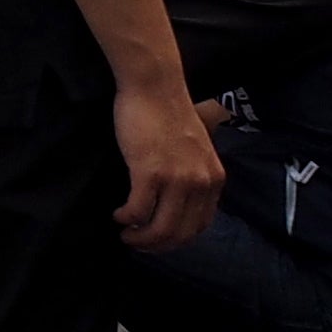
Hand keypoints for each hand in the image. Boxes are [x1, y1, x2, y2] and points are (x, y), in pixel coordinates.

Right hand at [111, 77, 223, 251]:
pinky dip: (127, 218)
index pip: (201, 225)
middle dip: (157, 245)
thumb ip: (193, 173)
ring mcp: (176, 179)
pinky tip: (118, 215)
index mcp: (213, 179)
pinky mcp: (150, 172)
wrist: (155, 87)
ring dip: (141, 237)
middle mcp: (200, 183)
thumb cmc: (168, 112)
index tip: (159, 240)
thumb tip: (177, 198)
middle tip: (137, 243)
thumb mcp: (195, 149)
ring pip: (160, 227)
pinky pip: (138, 209)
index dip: (178, 239)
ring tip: (126, 234)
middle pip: (180, 232)